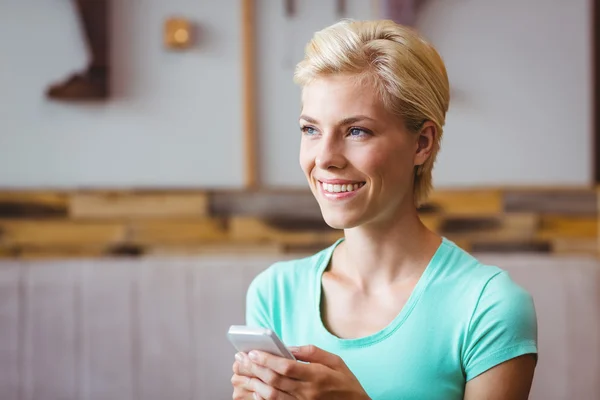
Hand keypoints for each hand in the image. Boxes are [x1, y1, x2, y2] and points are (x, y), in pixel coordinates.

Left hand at [235, 345, 369, 399]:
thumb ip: (311, 352)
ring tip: (243, 372)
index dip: (267, 359)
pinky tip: (255, 388)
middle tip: (242, 358)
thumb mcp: (335, 361)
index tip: (253, 351)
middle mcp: (307, 393)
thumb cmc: (346, 382)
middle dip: (255, 368)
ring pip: (271, 395)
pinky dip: (262, 397)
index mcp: (317, 376)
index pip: (286, 367)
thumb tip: (289, 348)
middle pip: (274, 381)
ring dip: (254, 383)